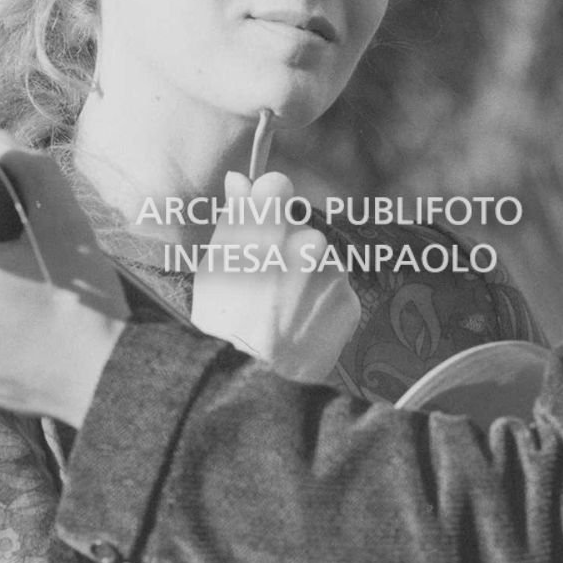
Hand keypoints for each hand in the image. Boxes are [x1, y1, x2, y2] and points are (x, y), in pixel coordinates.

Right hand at [190, 169, 358, 382]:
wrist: (252, 381)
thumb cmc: (223, 321)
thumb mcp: (213, 266)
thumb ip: (235, 217)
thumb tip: (241, 181)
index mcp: (268, 227)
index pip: (277, 186)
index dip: (266, 204)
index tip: (260, 219)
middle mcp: (307, 243)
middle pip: (299, 230)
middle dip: (284, 248)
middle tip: (263, 284)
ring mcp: (333, 273)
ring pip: (319, 262)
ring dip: (305, 278)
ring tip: (280, 311)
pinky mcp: (349, 301)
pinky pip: (334, 292)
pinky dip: (320, 305)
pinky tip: (299, 325)